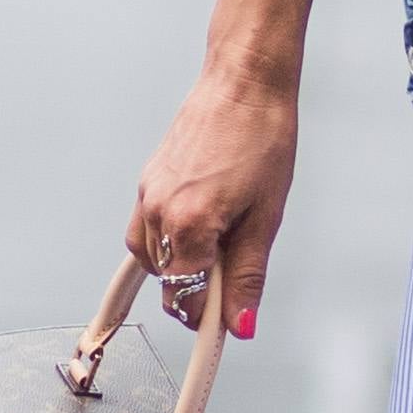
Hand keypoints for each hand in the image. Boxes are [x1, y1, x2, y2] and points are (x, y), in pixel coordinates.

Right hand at [127, 71, 297, 335]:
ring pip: (151, 258)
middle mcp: (159, 211)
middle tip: (233, 276)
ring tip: (220, 244)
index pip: (184, 297)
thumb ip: (247, 275)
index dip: (205, 317)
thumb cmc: (261, 137)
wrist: (243, 83)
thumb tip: (240, 322)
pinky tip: (195, 231)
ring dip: (180, 265)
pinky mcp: (147, 181)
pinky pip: (146, 230)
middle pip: (166, 282)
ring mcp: (148, 195)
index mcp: (190, 223)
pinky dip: (167, 242)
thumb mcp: (266, 216)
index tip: (222, 329)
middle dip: (196, 290)